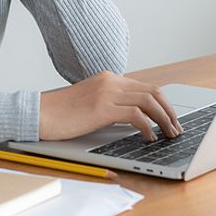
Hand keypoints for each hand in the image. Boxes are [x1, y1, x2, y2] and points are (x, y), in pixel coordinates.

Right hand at [39, 71, 184, 141]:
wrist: (39, 113)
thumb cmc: (62, 113)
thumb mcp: (91, 103)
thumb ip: (111, 103)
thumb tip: (134, 118)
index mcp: (109, 78)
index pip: (145, 87)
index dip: (162, 103)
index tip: (170, 118)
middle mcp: (111, 81)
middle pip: (153, 91)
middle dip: (169, 110)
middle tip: (176, 127)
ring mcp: (107, 92)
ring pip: (149, 101)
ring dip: (163, 119)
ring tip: (169, 134)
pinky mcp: (102, 107)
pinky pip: (136, 115)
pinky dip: (147, 126)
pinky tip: (149, 137)